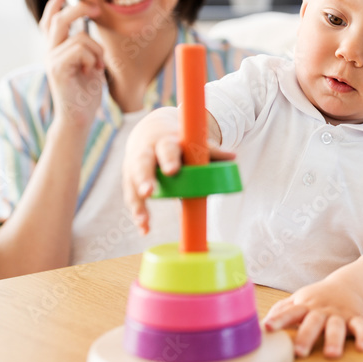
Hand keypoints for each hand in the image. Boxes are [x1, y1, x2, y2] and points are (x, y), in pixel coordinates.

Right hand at [40, 0, 103, 129]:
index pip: (49, 22)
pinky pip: (81, 50)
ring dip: (97, 50)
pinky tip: (93, 71)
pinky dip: (93, 58)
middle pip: (58, 20)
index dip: (54, 5)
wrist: (79, 118)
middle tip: (95, 8)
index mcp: (56, 50)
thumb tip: (89, 27)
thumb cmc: (86, 94)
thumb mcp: (90, 65)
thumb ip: (86, 48)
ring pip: (79, 37)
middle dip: (78, 9)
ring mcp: (51, 60)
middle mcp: (50, 53)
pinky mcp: (57, 69)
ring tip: (98, 65)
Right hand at [121, 108, 232, 234]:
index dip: (168, 159)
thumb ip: (209, 150)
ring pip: (132, 184)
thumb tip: (233, 157)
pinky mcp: (129, 180)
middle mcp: (146, 153)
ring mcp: (134, 167)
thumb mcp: (190, 142)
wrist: (149, 132)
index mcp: (165, 142)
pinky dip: (138, 214)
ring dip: (137, 203)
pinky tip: (144, 229)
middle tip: (148, 192)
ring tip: (144, 220)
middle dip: (144, 178)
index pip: (166, 148)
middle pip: (142, 164)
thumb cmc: (176, 141)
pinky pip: (131, 198)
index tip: (172, 171)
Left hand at [263, 278, 362, 358]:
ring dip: (334, 339)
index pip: (289, 312)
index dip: (278, 320)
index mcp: (305, 306)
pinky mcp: (355, 318)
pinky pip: (361, 327)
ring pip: (337, 326)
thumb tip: (258, 324)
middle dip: (306, 337)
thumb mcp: (299, 299)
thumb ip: (281, 310)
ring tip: (331, 355)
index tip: (267, 328)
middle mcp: (321, 310)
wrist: (350, 284)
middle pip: (313, 322)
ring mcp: (339, 314)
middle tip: (298, 352)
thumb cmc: (318, 298)